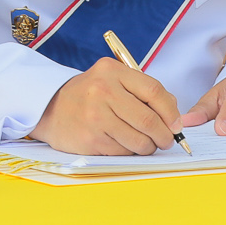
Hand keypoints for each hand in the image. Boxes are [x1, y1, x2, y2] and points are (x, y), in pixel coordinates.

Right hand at [31, 57, 182, 154]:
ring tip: (147, 145)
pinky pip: (123, 152)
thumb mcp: (112, 80)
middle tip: (167, 141)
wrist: (49, 107)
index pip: (153, 91)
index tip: (176, 124)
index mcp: (112, 72)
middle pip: (148, 119)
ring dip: (149, 147)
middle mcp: (103, 91)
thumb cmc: (88, 95)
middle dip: (164, 135)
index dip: (171, 112)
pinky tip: (126, 146)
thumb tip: (174, 115)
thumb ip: (142, 91)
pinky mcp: (90, 139)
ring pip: (138, 140)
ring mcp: (95, 116)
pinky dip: (131, 153)